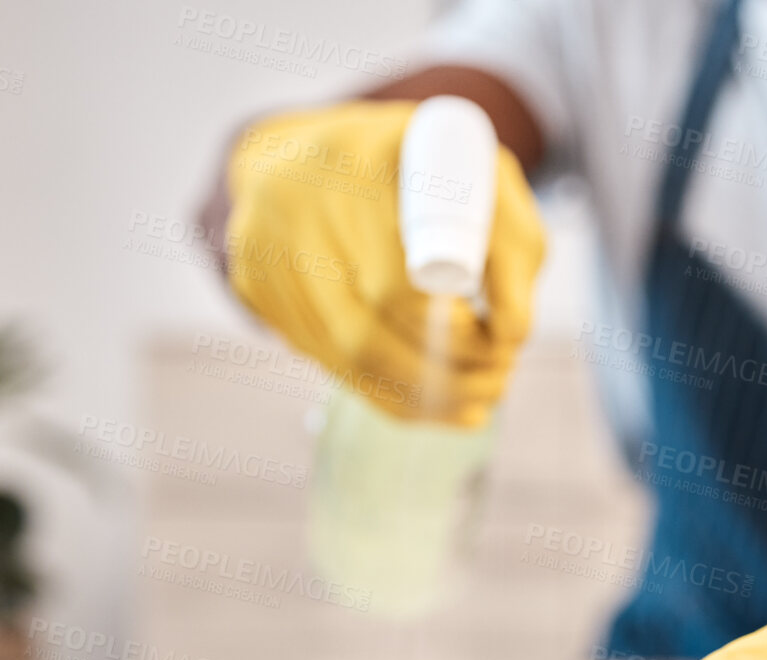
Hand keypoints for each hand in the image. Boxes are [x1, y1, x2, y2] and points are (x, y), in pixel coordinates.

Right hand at [220, 101, 545, 425]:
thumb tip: (513, 335)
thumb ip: (515, 248)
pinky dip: (380, 391)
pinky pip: (320, 358)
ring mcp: (260, 244)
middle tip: (497, 387)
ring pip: (341, 355)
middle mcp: (291, 198)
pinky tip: (426, 404)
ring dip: (415, 396)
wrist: (319, 146)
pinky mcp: (252, 281)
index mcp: (354, 158)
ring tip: (471, 406)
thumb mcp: (484, 178)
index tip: (501, 348)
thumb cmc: (418, 164)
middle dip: (442, 374)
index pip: (399, 279)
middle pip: (365, 327)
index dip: (450, 331)